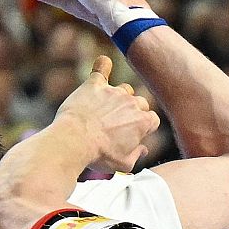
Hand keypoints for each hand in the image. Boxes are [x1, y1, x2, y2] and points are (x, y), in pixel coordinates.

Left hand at [55, 56, 158, 172]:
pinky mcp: (95, 85)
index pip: (152, 120)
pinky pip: (101, 68)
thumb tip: (143, 149)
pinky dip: (103, 66)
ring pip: (124, 89)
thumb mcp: (124, 164)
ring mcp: (114, 92)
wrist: (75, 141)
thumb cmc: (99, 155)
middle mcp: (132, 103)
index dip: (143, 128)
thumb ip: (137, 155)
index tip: (133, 135)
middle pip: (140, 103)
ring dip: (119, 97)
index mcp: (143, 122)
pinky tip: (103, 64)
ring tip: (106, 110)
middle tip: (117, 125)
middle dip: (133, 113)